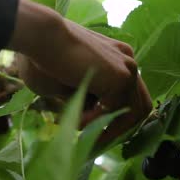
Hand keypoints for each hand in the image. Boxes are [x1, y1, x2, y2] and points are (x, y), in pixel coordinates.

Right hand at [7, 0, 151, 142]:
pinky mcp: (121, 77)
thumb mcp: (67, 85)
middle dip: (121, 128)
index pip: (130, 95)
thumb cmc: (42, 57)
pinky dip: (95, 121)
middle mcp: (127, 60)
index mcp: (117, 57)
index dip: (118, 117)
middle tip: (98, 143)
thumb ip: (84, 98)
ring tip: (80, 131)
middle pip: (140, 104)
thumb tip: (89, 117)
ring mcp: (127, 68)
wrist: (40, 36)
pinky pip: (113, 110)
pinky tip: (76, 120)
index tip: (100, 133)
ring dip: (106, 127)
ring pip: (131, 112)